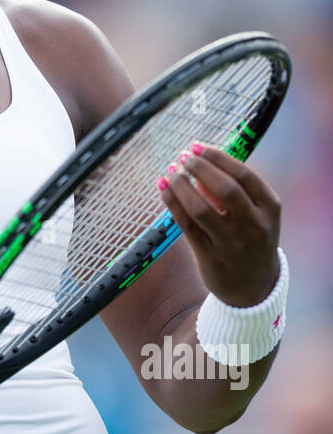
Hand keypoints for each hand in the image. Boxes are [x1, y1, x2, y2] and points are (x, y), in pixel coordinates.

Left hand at [157, 142, 281, 306]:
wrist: (255, 287)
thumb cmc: (251, 238)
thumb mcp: (256, 214)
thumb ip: (232, 190)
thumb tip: (198, 161)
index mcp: (270, 209)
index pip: (244, 175)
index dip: (218, 157)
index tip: (197, 146)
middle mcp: (254, 227)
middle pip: (225, 190)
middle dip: (200, 168)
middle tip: (183, 156)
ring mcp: (232, 244)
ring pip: (201, 209)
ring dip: (181, 185)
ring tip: (171, 171)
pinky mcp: (210, 257)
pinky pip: (186, 226)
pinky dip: (172, 203)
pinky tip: (163, 188)